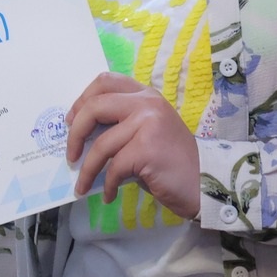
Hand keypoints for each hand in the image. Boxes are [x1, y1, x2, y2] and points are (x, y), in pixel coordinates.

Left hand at [65, 72, 200, 219]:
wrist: (206, 183)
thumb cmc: (172, 162)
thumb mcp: (147, 133)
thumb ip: (121, 125)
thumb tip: (82, 135)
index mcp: (146, 95)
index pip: (105, 82)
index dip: (82, 100)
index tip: (72, 121)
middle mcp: (148, 103)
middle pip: (95, 107)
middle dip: (75, 133)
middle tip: (71, 154)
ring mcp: (148, 124)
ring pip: (101, 144)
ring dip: (87, 169)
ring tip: (83, 185)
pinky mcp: (147, 149)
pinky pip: (114, 167)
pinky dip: (107, 184)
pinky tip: (110, 194)